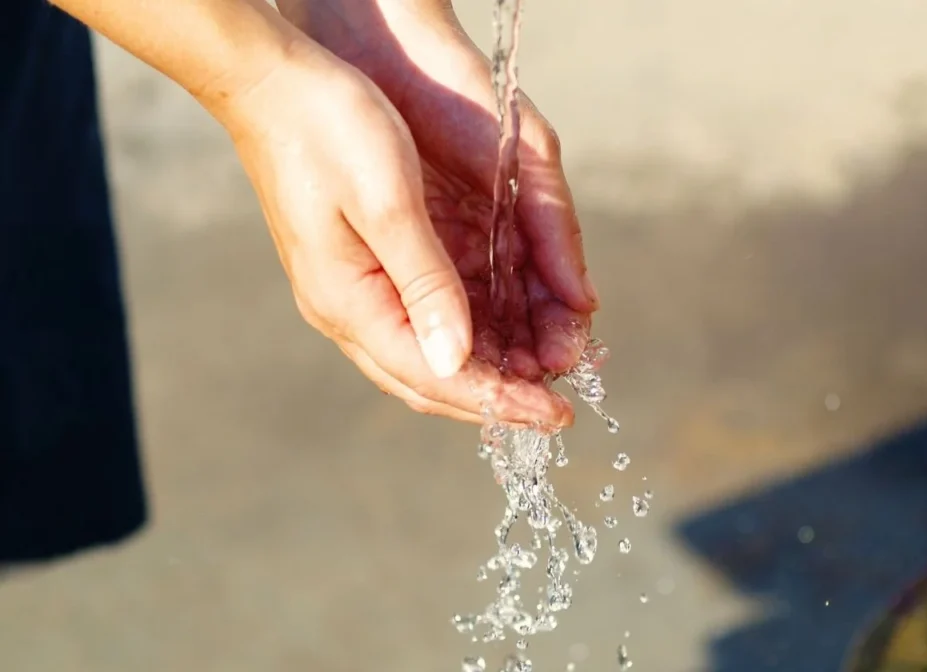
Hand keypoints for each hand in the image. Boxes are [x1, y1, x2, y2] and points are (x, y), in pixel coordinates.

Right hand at [221, 41, 573, 425]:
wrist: (272, 84)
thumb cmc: (328, 129)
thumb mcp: (388, 204)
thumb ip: (425, 284)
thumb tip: (456, 360)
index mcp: (349, 302)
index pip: (433, 377)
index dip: (498, 401)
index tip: (554, 416)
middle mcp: (345, 310)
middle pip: (428, 380)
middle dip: (495, 399)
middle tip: (554, 410)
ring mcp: (348, 292)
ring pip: (423, 356)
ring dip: (483, 372)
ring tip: (540, 375)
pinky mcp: (359, 269)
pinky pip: (417, 323)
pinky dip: (464, 337)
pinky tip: (500, 335)